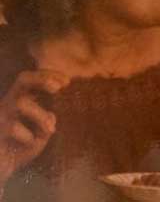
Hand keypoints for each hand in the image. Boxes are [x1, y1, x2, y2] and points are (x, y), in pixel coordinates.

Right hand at [0, 70, 68, 185]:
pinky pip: (13, 127)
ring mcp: (1, 116)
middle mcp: (10, 104)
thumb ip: (47, 123)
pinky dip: (27, 135)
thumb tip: (52, 115)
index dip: (49, 76)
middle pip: (23, 79)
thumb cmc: (21, 149)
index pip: (34, 79)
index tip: (67, 81)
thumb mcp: (40, 134)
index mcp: (22, 100)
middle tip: (58, 88)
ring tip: (51, 129)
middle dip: (42, 79)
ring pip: (21, 103)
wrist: (1, 169)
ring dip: (40, 115)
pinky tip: (30, 143)